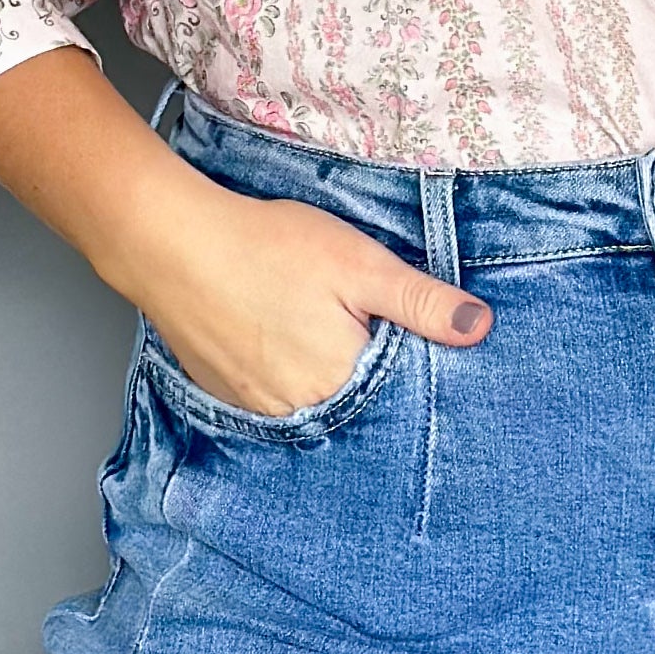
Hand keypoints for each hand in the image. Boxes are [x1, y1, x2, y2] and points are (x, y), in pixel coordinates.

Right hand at [0, 53, 491, 415]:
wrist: (173, 243)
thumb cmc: (268, 247)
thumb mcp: (361, 264)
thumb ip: (422, 303)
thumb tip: (481, 329)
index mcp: (344, 382)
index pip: (402, 392)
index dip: (414, 366)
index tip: (416, 342)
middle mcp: (303, 409)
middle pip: (359, 401)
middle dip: (370, 371)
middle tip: (359, 325)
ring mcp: (261, 407)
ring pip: (316, 400)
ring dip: (327, 375)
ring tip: (320, 327)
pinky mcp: (229, 394)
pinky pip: (277, 397)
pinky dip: (289, 374)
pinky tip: (284, 336)